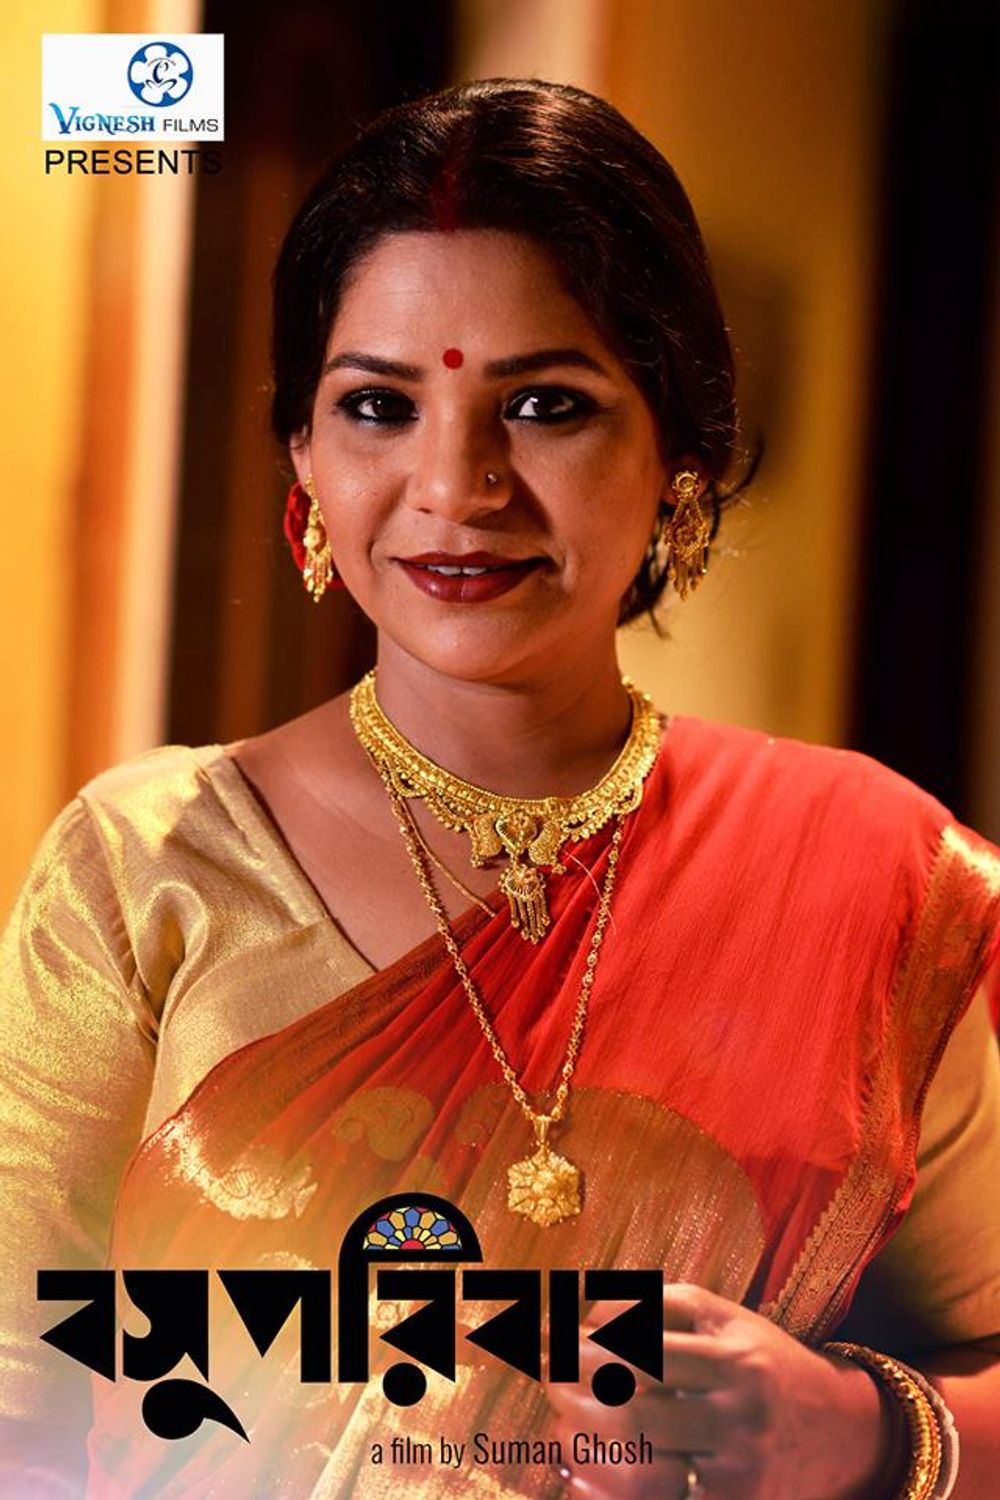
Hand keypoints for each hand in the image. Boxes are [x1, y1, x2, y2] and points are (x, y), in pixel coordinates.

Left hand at [546, 1284, 897, 1499]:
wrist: (840, 1432)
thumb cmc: (763, 1360)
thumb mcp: (725, 1317)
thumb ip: (659, 1304)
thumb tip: (587, 1311)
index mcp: (736, 1358)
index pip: (649, 1351)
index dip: (591, 1347)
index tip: (555, 1338)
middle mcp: (740, 1417)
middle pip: (640, 1412)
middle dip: (580, 1396)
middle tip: (547, 1379)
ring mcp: (736, 1471)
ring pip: (645, 1470)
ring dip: (589, 1448)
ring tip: (559, 1424)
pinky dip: (610, 1493)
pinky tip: (579, 1473)